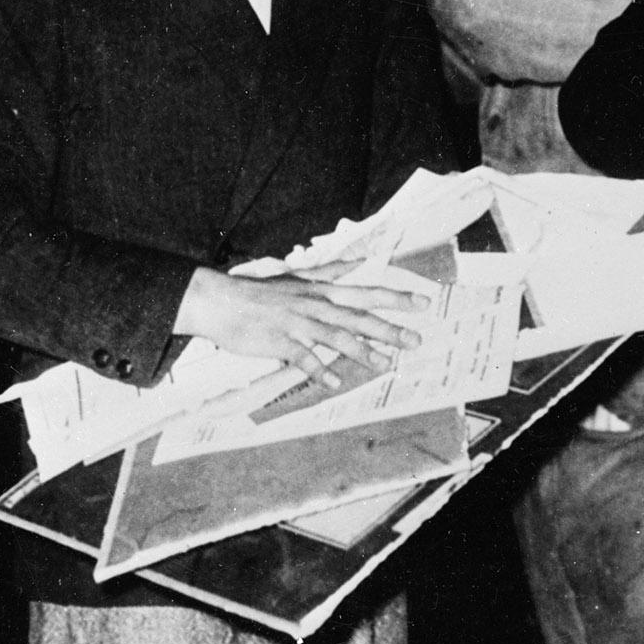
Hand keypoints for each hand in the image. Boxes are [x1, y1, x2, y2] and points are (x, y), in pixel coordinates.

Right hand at [174, 269, 426, 386]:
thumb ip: (329, 272)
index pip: (366, 292)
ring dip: (363, 351)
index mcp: (320, 291)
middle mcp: (315, 305)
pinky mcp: (280, 341)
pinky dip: (321, 369)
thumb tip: (357, 262)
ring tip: (385, 364)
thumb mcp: (297, 276)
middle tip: (416, 340)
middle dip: (390, 329)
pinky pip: (305, 358)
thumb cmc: (259, 291)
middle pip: (359, 317)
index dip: (396, 297)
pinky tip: (336, 381)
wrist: (219, 301)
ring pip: (337, 337)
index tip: (424, 303)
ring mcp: (298, 323)